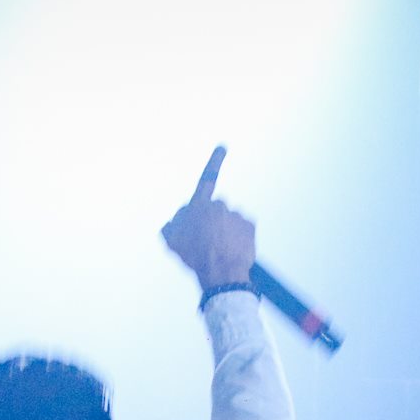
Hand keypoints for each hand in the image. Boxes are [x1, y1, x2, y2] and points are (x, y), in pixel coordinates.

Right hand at [161, 146, 254, 290]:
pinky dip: (238, 237)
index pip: (207, 178)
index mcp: (200, 206)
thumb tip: (178, 219)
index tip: (223, 147)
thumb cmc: (194, 256)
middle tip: (208, 241)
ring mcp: (236, 215)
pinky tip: (232, 249)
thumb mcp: (170, 240)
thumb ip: (171, 224)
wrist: (220, 272)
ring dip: (226, 231)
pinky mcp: (250, 226)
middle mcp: (220, 205)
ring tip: (220, 249)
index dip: (215, 161)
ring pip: (229, 221)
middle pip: (215, 209)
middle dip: (212, 220)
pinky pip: (243, 230)